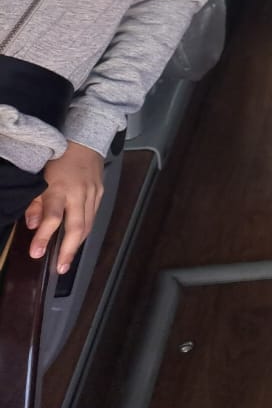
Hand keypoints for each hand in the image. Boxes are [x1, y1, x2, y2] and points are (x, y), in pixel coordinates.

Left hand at [26, 142, 103, 274]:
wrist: (85, 141)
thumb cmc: (57, 159)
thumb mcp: (38, 177)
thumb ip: (35, 202)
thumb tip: (32, 225)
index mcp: (59, 188)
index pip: (53, 217)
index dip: (44, 236)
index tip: (37, 253)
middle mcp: (78, 192)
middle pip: (76, 226)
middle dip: (68, 250)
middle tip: (60, 268)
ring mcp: (92, 193)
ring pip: (87, 224)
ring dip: (77, 244)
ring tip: (67, 260)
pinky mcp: (100, 193)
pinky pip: (93, 216)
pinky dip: (85, 230)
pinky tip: (77, 240)